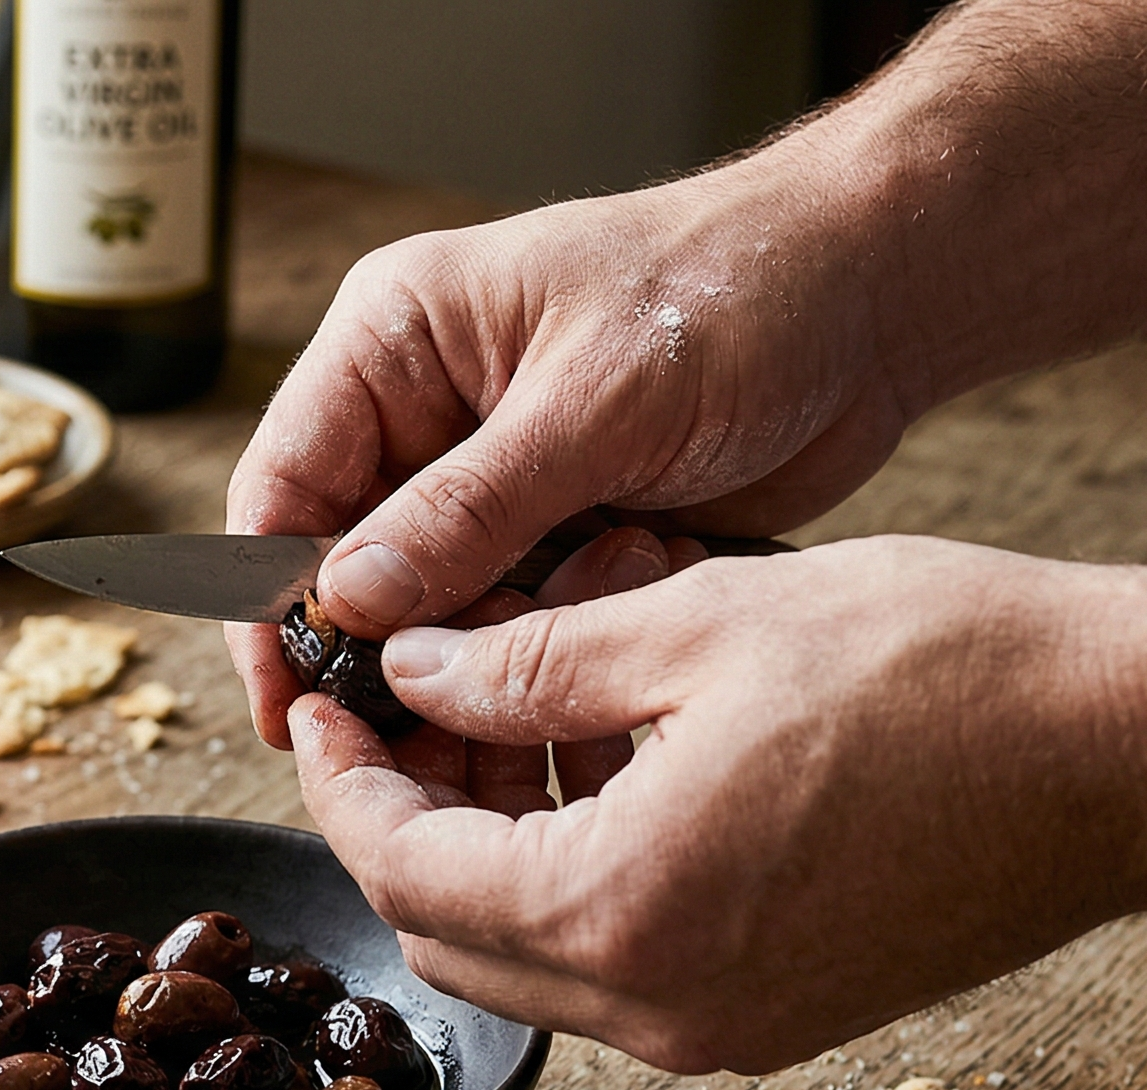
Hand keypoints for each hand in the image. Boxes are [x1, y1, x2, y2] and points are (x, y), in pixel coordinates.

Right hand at [227, 163, 914, 746]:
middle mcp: (427, 413)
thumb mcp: (594, 403)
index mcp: (397, 340)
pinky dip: (551, 650)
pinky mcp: (559, 533)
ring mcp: (493, 480)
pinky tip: (606, 638)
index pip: (284, 483)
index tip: (286, 703)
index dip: (269, 600)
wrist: (877, 303)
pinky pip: (516, 623)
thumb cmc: (738, 292)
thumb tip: (347, 601)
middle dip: (382, 649)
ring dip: (484, 653)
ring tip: (545, 671)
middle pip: (345, 564)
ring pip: (433, 609)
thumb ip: (466, 511)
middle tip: (407, 740)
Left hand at [291, 536, 1146, 1073]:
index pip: (401, 868)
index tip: (319, 699)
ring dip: (480, 854)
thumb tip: (410, 675)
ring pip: (530, 959)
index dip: (337, 778)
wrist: (1132, 753)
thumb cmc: (945, 671)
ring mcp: (723, 1029)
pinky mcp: (776, 1016)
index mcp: (622, 910)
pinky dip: (568, 883)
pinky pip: (618, 967)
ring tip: (489, 721)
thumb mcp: (699, 627)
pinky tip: (590, 774)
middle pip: (450, 934)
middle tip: (390, 709)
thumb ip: (526, 664)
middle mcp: (661, 1006)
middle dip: (395, 821)